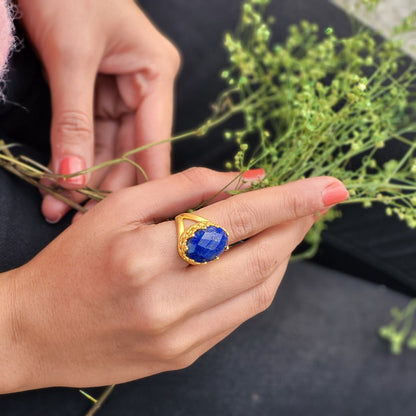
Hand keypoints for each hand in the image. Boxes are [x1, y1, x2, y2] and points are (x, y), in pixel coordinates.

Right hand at [0, 169, 347, 391]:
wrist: (36, 331)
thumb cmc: (73, 262)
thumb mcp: (118, 208)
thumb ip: (185, 187)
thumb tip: (246, 180)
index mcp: (143, 255)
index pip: (237, 219)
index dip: (289, 200)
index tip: (328, 187)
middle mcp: (166, 301)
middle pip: (259, 259)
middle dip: (296, 226)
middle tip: (316, 202)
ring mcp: (179, 337)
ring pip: (258, 291)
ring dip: (282, 255)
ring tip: (288, 227)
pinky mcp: (183, 355)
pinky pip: (239, 315)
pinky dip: (259, 283)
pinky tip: (260, 260)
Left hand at [17, 0, 180, 221]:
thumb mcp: (71, 56)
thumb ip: (73, 121)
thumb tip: (72, 178)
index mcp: (156, 73)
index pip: (156, 140)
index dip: (145, 181)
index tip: (133, 218)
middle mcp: (144, 87)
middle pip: (130, 149)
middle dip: (103, 183)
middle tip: (76, 216)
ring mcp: (120, 92)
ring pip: (107, 146)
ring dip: (83, 175)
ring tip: (59, 207)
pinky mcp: (95, 93)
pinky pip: (87, 134)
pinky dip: (72, 156)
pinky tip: (59, 182)